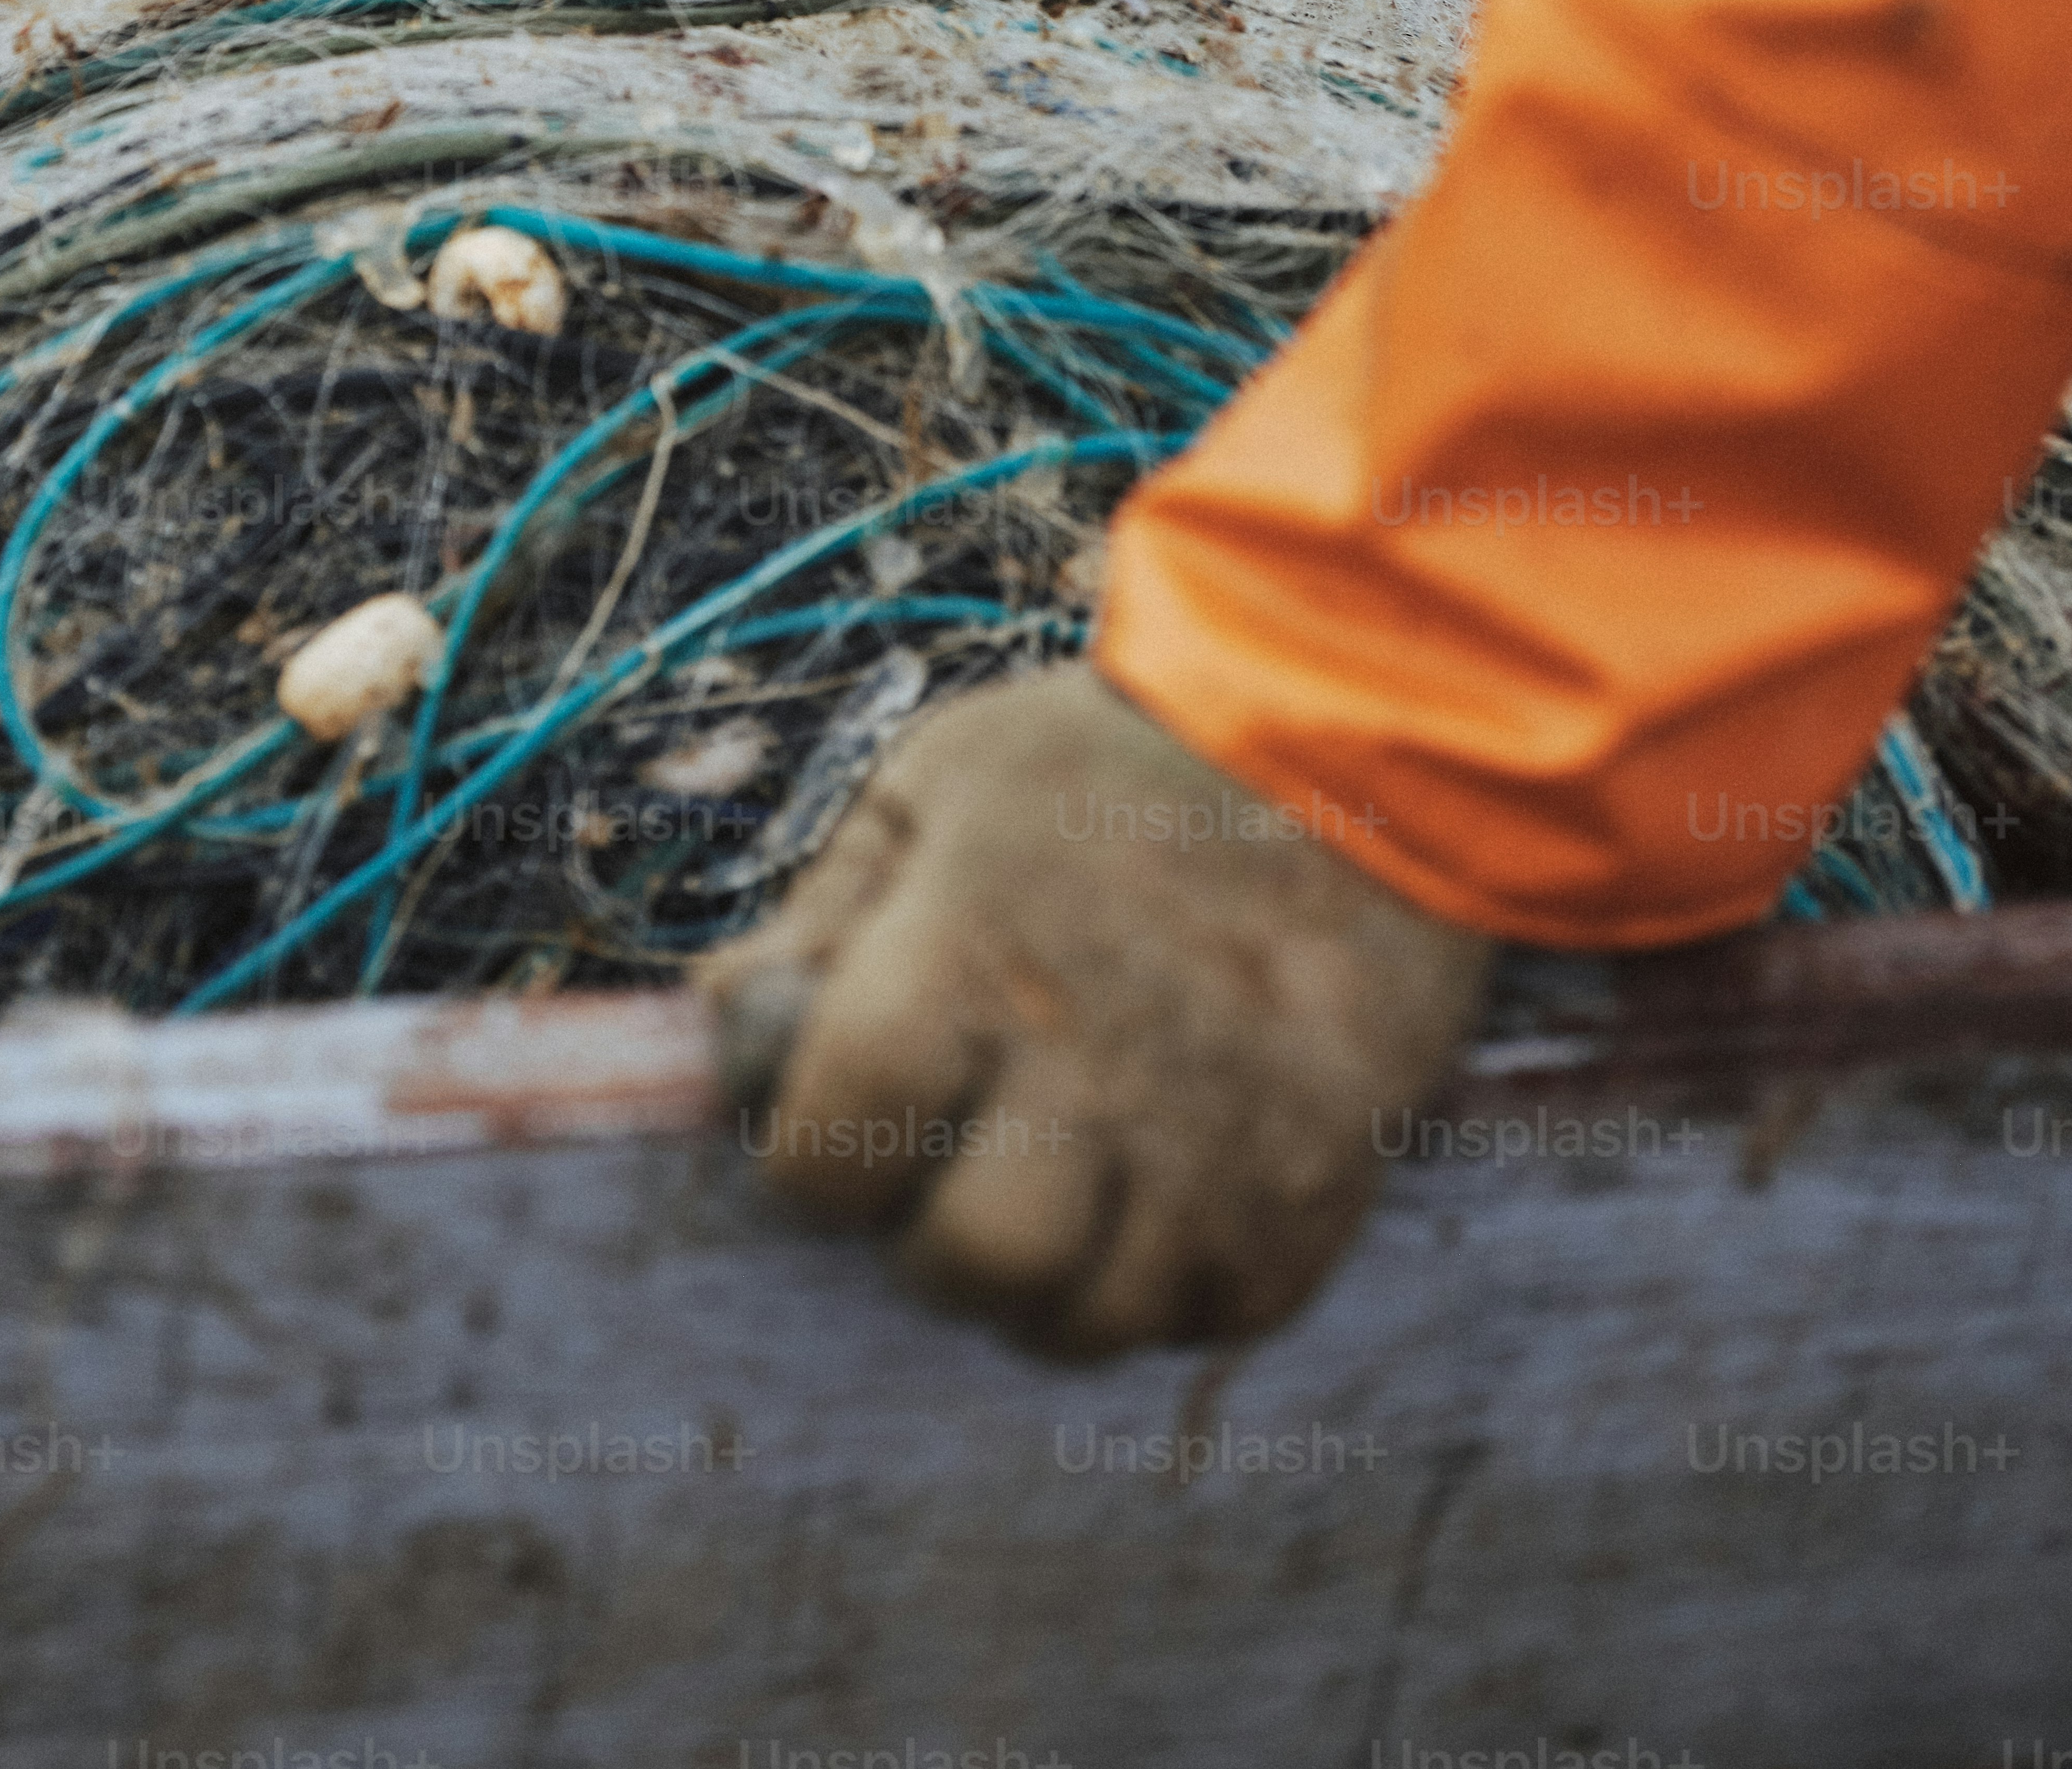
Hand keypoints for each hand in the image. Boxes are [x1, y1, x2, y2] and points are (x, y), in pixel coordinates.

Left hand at [703, 668, 1491, 1353]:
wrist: (1349, 749)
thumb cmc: (1113, 762)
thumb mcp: (933, 786)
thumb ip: (819, 915)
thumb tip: (722, 1026)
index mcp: (981, 950)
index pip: (832, 1145)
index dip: (807, 1151)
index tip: (836, 1107)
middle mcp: (1101, 1066)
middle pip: (968, 1262)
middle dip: (925, 1234)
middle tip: (950, 1159)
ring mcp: (1221, 1145)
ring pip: (1088, 1321)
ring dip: (1043, 1274)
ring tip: (1053, 1176)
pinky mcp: (1313, 1196)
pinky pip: (1202, 1319)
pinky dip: (1161, 1278)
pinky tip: (1155, 1180)